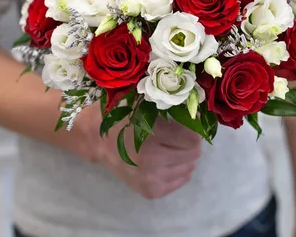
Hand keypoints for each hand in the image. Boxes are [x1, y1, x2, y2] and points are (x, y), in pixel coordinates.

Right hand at [52, 102, 200, 198]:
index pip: (192, 138)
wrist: (98, 139)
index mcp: (148, 138)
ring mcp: (150, 180)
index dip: (194, 127)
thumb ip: (170, 106)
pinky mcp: (150, 191)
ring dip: (185, 154)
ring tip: (171, 145)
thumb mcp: (144, 104)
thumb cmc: (122, 116)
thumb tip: (198, 110)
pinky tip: (166, 158)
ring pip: (189, 167)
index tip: (188, 119)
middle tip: (180, 132)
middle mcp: (150, 163)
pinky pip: (181, 180)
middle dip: (190, 141)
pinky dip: (179, 168)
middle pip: (193, 153)